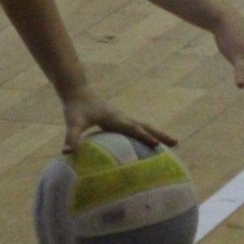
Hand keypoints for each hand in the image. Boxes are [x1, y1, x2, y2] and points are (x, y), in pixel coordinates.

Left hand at [61, 91, 177, 152]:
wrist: (77, 91)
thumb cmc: (75, 107)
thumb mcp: (73, 122)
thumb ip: (71, 137)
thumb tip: (67, 152)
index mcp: (115, 118)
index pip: (133, 128)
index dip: (144, 137)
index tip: (157, 146)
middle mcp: (122, 117)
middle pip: (146, 126)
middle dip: (160, 135)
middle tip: (176, 143)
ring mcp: (122, 117)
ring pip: (144, 126)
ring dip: (157, 134)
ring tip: (172, 144)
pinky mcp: (119, 120)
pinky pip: (137, 128)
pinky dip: (147, 134)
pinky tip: (149, 144)